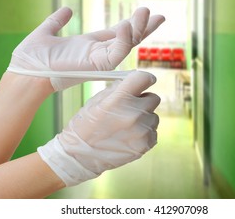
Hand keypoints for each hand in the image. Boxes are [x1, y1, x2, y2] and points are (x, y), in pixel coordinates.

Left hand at [8, 7, 164, 90]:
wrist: (25, 73)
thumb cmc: (32, 58)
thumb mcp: (47, 31)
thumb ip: (58, 20)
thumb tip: (67, 8)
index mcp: (90, 45)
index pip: (117, 33)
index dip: (132, 23)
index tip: (146, 12)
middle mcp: (98, 53)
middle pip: (129, 39)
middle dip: (145, 27)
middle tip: (161, 16)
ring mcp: (100, 60)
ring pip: (127, 44)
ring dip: (139, 28)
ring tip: (147, 12)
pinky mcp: (98, 66)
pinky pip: (117, 52)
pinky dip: (124, 39)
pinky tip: (128, 24)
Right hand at [37, 71, 159, 185]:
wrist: (80, 156)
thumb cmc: (85, 126)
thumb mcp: (96, 101)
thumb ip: (117, 88)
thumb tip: (133, 80)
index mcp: (119, 99)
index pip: (145, 78)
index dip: (145, 79)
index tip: (144, 82)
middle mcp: (133, 113)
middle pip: (153, 98)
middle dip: (143, 101)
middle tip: (129, 109)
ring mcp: (141, 130)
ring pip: (153, 116)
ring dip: (144, 119)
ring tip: (126, 126)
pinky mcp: (145, 144)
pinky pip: (153, 132)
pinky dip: (144, 133)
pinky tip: (128, 137)